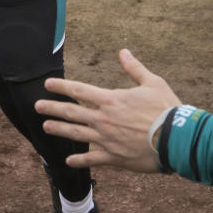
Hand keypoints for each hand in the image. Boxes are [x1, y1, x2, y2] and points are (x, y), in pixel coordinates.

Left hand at [38, 49, 180, 173]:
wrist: (176, 139)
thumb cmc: (166, 109)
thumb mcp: (152, 82)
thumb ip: (134, 68)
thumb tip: (123, 52)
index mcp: (111, 100)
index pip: (79, 91)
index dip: (61, 87)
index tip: (47, 85)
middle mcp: (103, 120)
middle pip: (72, 113)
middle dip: (52, 108)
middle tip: (37, 106)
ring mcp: (106, 140)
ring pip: (76, 135)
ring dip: (60, 130)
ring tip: (46, 127)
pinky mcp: (114, 158)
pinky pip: (92, 160)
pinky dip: (80, 160)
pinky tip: (69, 161)